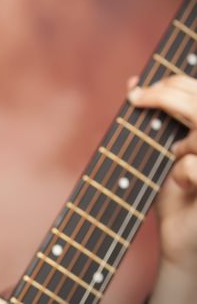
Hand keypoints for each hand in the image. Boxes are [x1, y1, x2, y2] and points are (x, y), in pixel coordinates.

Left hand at [127, 74, 196, 302]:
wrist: (179, 240)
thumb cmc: (172, 195)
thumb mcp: (156, 152)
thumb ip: (150, 120)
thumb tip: (132, 81)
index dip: (175, 82)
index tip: (139, 89)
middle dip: (168, 94)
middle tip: (138, 98)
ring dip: (181, 136)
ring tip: (171, 152)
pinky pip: (196, 167)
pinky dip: (184, 172)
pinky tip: (181, 184)